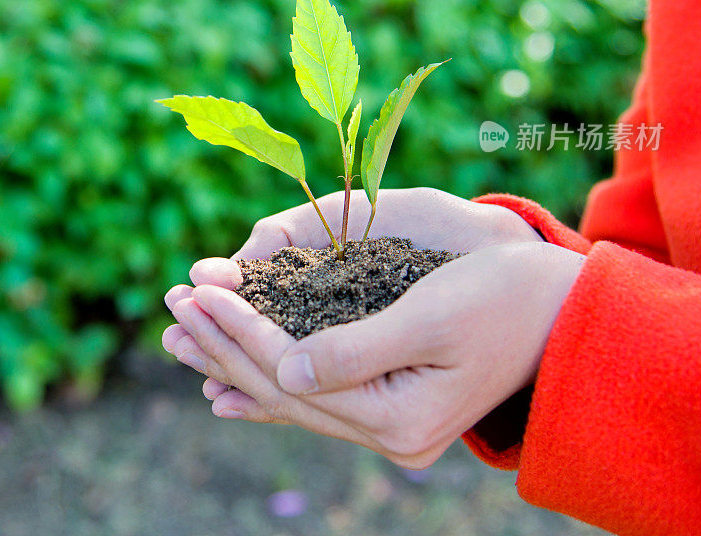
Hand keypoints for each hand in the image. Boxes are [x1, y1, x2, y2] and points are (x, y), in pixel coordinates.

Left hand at [165, 239, 582, 467]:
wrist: (553, 315)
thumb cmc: (500, 300)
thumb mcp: (431, 318)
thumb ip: (356, 351)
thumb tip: (285, 372)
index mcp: (397, 417)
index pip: (293, 371)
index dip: (240, 330)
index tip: (197, 292)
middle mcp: (386, 434)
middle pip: (282, 388)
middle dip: (223, 344)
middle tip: (173, 308)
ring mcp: (386, 426)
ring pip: (290, 394)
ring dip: (234, 361)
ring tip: (183, 338)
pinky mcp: (387, 405)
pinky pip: (312, 399)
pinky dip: (266, 387)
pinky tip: (223, 393)